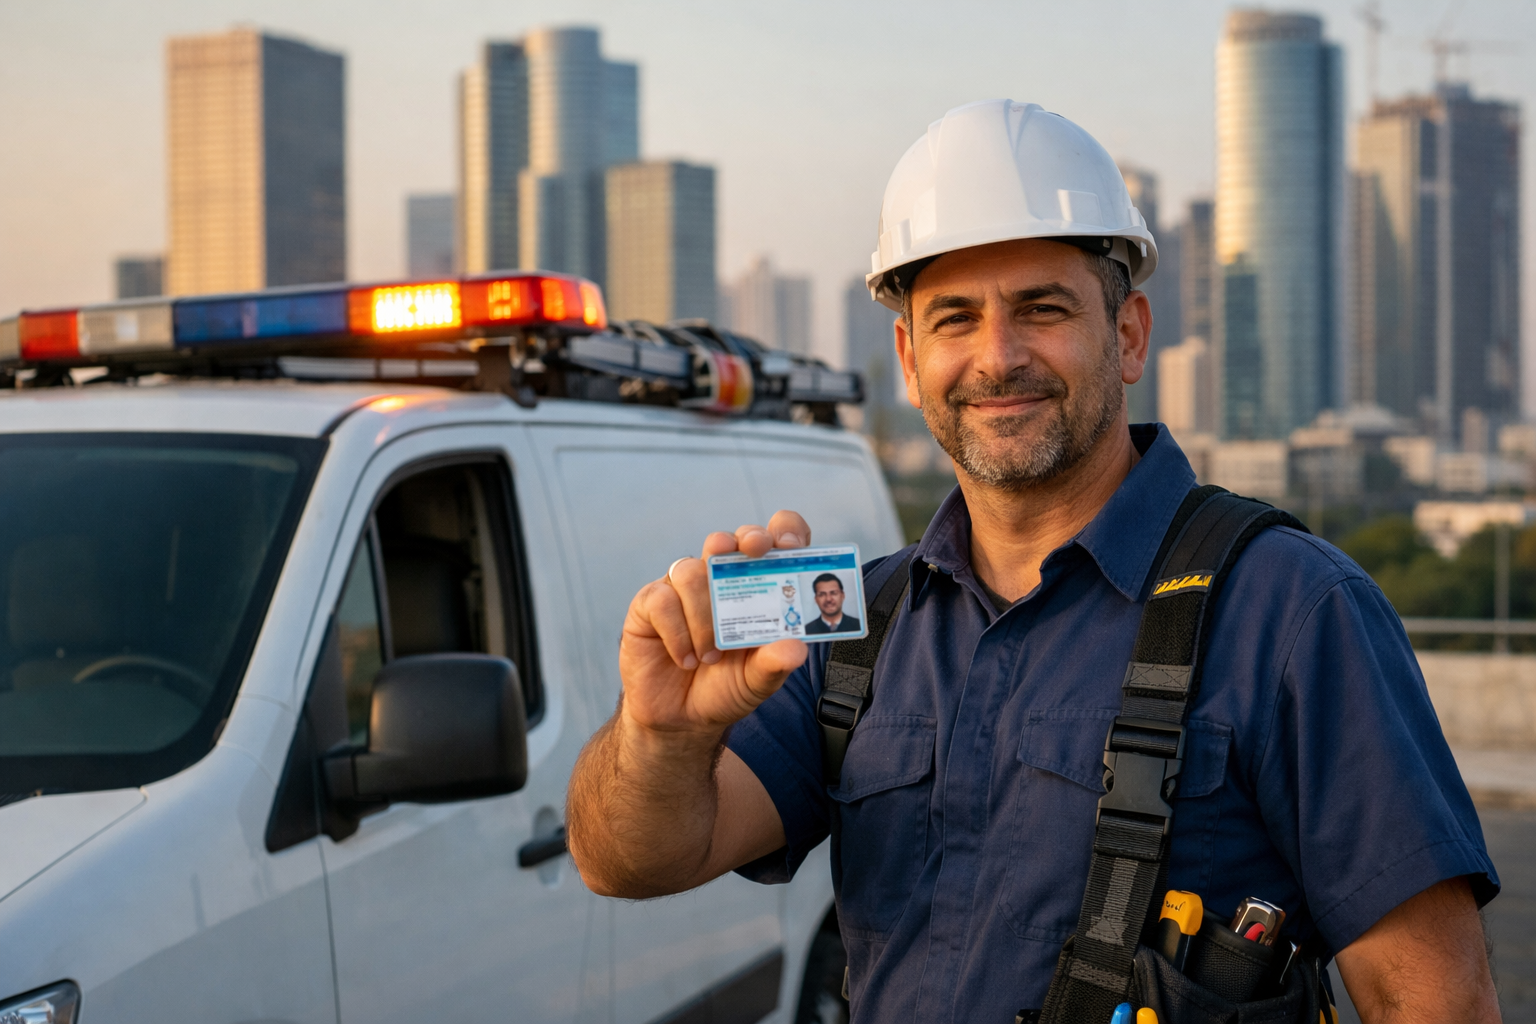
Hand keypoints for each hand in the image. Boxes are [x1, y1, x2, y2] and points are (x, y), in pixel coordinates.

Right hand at [619, 510, 811, 736]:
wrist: (680, 718)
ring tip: (711, 656)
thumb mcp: (757, 681)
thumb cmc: (725, 689)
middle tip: (754, 552)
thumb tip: (797, 648)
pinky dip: (677, 631)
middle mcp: (719, 580)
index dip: (785, 532)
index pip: (775, 543)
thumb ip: (775, 664)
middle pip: (733, 540)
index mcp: (756, 589)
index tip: (792, 546)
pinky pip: (661, 599)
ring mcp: (683, 589)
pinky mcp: (650, 603)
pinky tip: (686, 658)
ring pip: (692, 570)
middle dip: (746, 540)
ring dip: (704, 615)